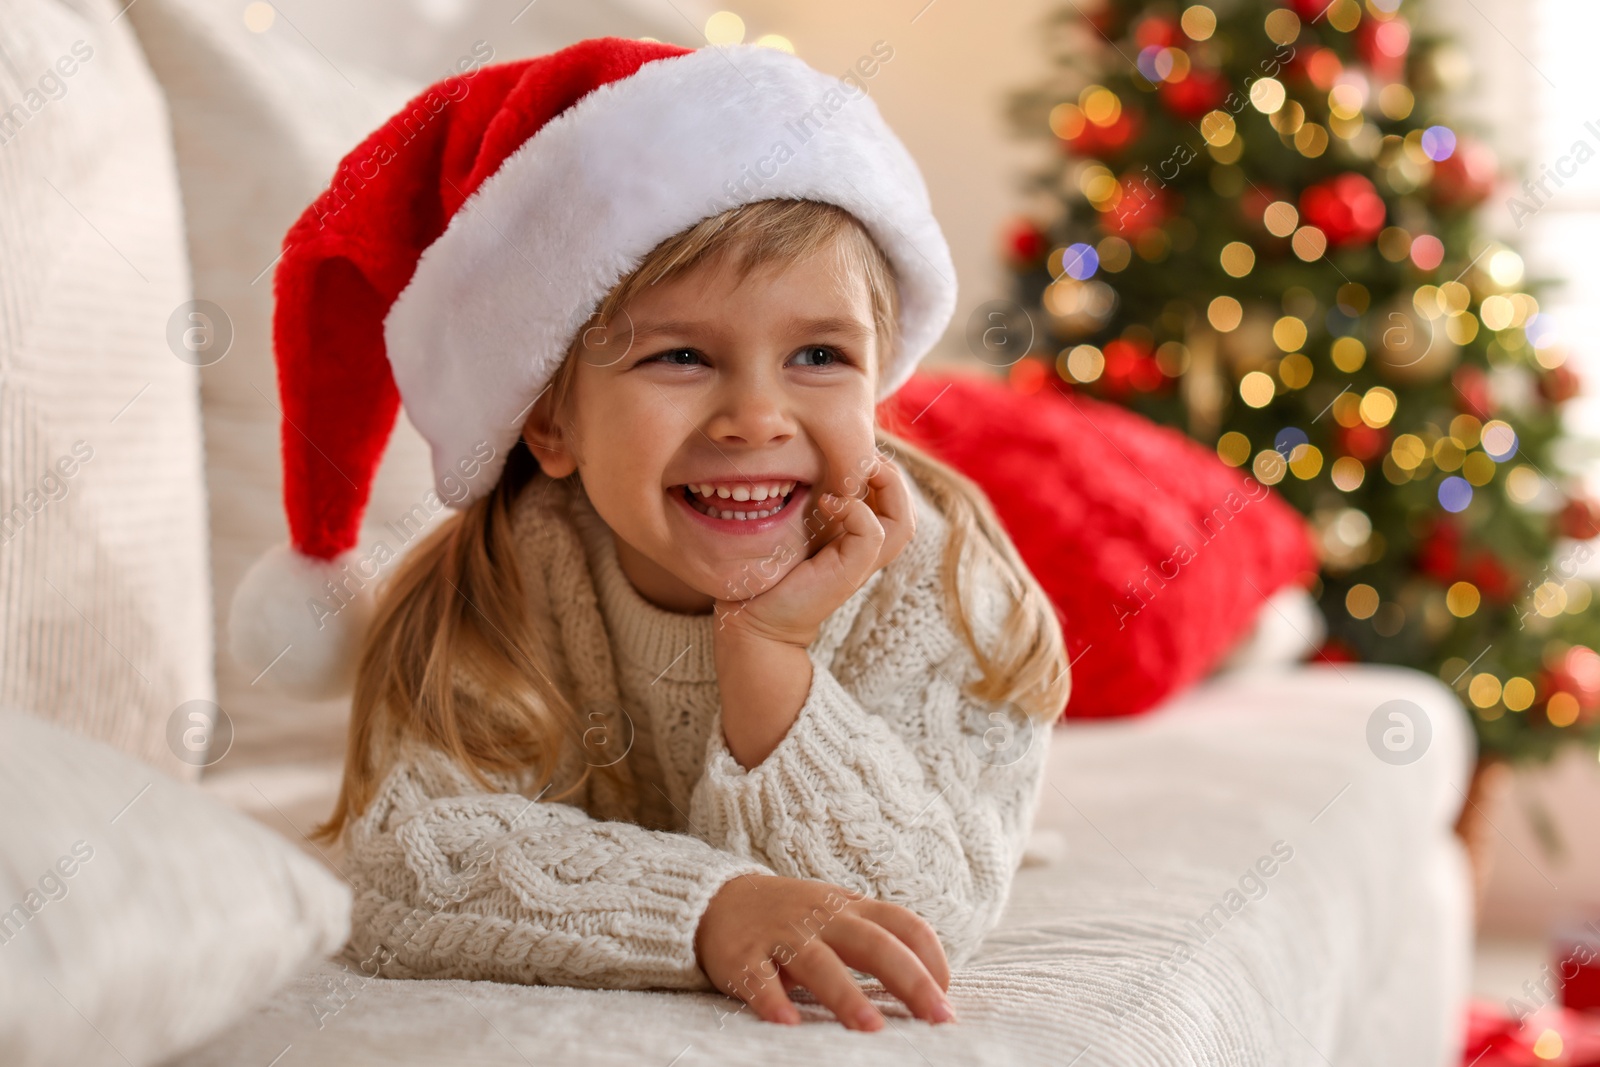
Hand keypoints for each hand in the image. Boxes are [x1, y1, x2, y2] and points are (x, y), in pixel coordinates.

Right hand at [695, 873, 953, 1029]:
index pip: (904, 924)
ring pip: (819, 963)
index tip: (946, 993)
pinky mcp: (743, 956)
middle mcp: (822, 918)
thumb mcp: (839, 913)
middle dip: (910, 980)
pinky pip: (759, 979)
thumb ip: (879, 936)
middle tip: (938, 1016)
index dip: (932, 956)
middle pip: (874, 944)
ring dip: (847, 995)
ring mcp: (782, 936)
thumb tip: (933, 982)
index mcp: (851, 908)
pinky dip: (773, 1000)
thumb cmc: (794, 917)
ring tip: (872, 1028)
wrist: (718, 900)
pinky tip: (789, 1024)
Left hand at [714, 452, 916, 647]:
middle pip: (906, 510)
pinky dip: (856, 510)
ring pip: (903, 522)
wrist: (754, 616)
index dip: (883, 469)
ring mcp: (860, 563)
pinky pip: (873, 534)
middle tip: (860, 456)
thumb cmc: (768, 567)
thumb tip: (810, 454)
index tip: (849, 452)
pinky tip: (826, 501)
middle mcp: (866, 550)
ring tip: (857, 470)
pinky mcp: (848, 573)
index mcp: (857, 536)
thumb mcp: (794, 523)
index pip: (894, 499)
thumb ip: (811, 498)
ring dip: (886, 487)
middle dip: (891, 474)